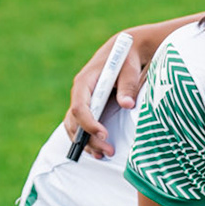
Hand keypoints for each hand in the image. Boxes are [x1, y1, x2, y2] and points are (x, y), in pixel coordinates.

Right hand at [63, 30, 151, 159]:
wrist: (128, 50)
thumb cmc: (128, 57)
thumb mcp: (129, 67)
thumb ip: (128, 84)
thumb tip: (127, 105)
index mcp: (85, 82)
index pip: (80, 107)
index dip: (89, 124)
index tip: (104, 135)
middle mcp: (80, 93)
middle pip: (75, 122)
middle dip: (89, 139)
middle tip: (109, 151)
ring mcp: (84, 101)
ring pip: (75, 127)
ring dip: (87, 143)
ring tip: (104, 155)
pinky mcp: (91, 108)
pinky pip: (82, 127)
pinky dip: (88, 140)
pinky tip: (98, 152)